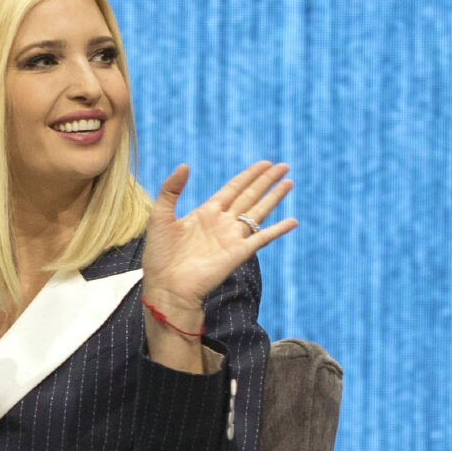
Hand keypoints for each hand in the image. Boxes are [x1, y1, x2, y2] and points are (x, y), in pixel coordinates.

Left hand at [141, 159, 296, 322]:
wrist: (165, 287)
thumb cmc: (159, 257)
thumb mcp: (159, 217)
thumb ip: (170, 190)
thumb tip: (184, 165)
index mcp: (205, 213)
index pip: (232, 188)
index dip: (248, 175)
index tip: (264, 163)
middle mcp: (222, 223)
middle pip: (249, 196)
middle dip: (266, 180)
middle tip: (284, 166)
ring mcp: (232, 238)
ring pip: (258, 212)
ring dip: (274, 197)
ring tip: (289, 182)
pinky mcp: (238, 253)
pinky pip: (262, 238)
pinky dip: (277, 230)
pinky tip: (292, 221)